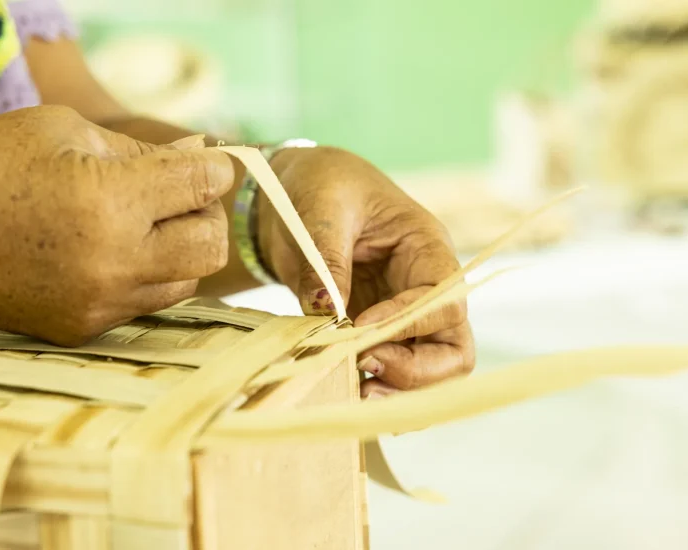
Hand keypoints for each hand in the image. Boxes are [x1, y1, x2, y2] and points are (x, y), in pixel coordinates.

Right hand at [0, 106, 233, 345]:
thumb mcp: (63, 131)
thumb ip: (141, 149)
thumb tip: (202, 157)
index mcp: (108, 200)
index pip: (203, 185)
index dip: (217, 169)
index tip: (212, 164)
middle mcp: (113, 260)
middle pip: (212, 246)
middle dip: (206, 215)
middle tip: (178, 198)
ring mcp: (101, 301)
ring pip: (187, 281)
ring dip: (179, 249)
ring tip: (141, 226)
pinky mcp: (86, 327)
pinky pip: (147, 301)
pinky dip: (146, 275)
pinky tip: (112, 252)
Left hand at [259, 146, 474, 396]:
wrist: (294, 195)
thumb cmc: (321, 185)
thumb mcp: (322, 207)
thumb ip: (325, 258)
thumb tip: (325, 312)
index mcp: (427, 249)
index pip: (446, 300)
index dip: (408, 322)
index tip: (360, 325)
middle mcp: (423, 289)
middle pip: (453, 350)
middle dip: (415, 372)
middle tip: (364, 370)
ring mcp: (401, 316)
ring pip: (429, 372)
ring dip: (396, 391)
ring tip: (351, 393)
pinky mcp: (373, 334)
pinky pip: (389, 372)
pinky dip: (373, 390)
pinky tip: (343, 393)